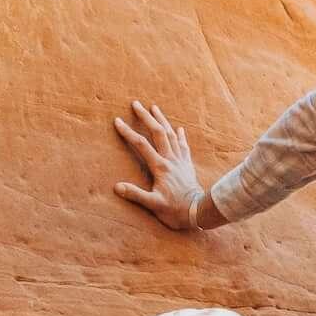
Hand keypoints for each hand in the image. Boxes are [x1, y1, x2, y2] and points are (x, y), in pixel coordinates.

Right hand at [113, 99, 213, 231]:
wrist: (198, 212)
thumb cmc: (175, 210)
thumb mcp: (153, 205)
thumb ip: (136, 195)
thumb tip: (117, 187)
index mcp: (160, 167)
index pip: (141, 144)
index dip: (128, 132)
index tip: (117, 121)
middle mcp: (171, 160)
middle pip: (158, 132)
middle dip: (146, 117)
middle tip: (136, 103)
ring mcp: (180, 161)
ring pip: (171, 134)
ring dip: (162, 120)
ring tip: (154, 107)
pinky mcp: (187, 165)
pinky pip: (184, 146)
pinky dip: (180, 136)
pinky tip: (179, 128)